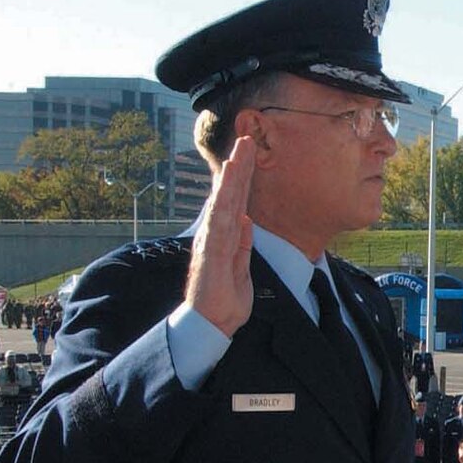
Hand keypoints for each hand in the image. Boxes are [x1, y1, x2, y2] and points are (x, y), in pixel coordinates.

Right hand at [185, 135, 256, 335]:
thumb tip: (247, 221)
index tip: (250, 153)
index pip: (236, 200)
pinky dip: (223, 205)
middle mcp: (215, 233)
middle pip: (229, 194)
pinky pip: (219, 225)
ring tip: (239, 153)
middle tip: (247, 139)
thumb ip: (243, 244)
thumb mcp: (241, 266)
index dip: (243, 176)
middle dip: (238, 166)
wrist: (211, 323)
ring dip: (232, 178)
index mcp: (224, 235)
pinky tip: (227, 188)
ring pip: (223, 202)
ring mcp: (211, 241)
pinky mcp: (211, 254)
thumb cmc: (225, 298)